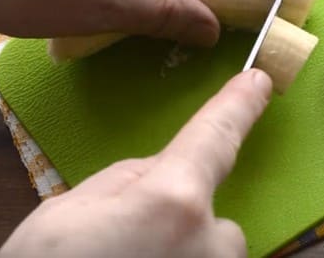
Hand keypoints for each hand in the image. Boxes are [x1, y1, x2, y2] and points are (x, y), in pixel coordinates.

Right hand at [0, 69, 271, 256]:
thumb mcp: (63, 215)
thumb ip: (124, 181)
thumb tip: (157, 173)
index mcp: (173, 202)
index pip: (215, 137)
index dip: (238, 105)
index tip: (260, 82)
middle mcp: (212, 243)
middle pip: (210, 214)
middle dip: (177, 219)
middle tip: (119, 244)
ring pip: (207, 253)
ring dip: (179, 255)